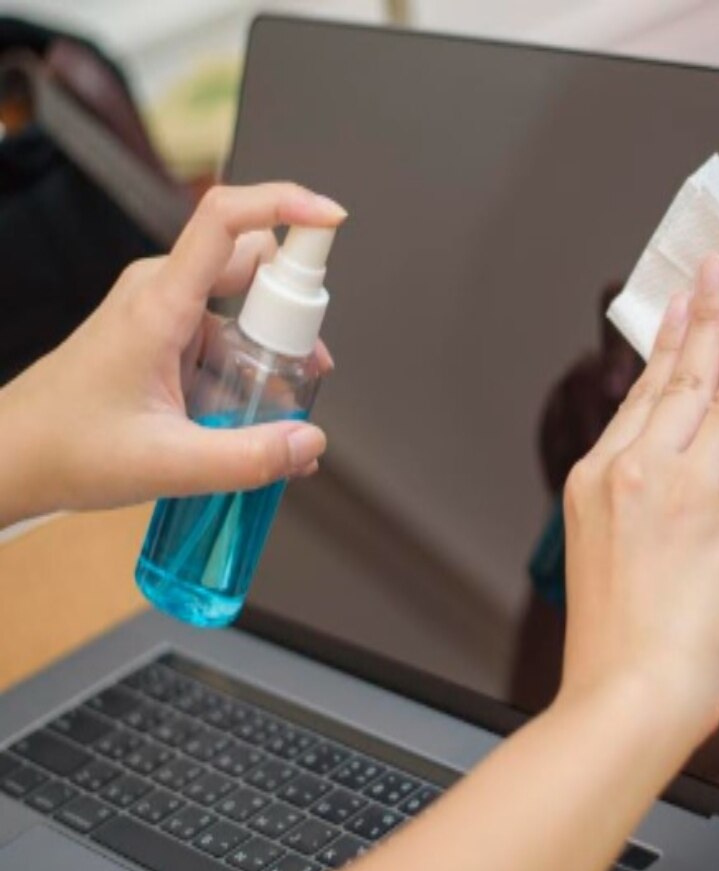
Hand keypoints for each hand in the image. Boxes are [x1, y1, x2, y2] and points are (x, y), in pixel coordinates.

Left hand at [0, 183, 344, 525]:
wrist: (13, 456)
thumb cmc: (68, 450)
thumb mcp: (166, 464)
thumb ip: (247, 459)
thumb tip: (311, 440)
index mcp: (159, 304)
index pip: (225, 219)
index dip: (285, 204)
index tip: (332, 219)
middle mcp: (162, 291)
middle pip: (253, 264)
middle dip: (293, 311)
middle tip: (304, 370)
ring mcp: (163, 310)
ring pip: (243, 303)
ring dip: (273, 348)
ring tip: (273, 411)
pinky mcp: (164, 333)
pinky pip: (226, 331)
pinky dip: (250, 365)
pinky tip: (253, 417)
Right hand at [558, 253, 718, 746]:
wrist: (628, 692)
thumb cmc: (615, 639)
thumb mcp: (600, 549)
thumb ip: (634, 496)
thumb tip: (678, 458)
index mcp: (597, 478)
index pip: (643, 392)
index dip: (671, 340)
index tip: (685, 304)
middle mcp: (637, 471)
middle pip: (683, 376)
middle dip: (710, 313)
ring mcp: (686, 489)